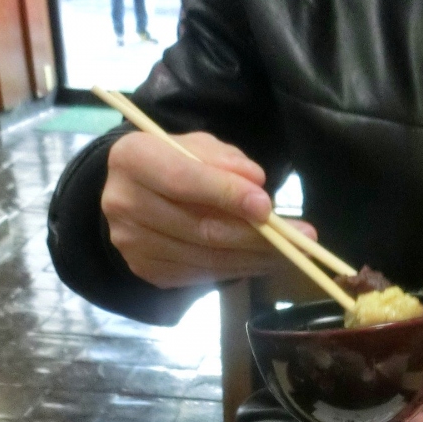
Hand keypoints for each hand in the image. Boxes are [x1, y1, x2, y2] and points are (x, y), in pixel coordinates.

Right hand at [102, 130, 315, 287]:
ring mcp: (131, 243)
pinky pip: (201, 275)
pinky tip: (263, 261)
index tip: (267, 207)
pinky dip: (238, 269)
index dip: (226, 194)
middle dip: (254, 236)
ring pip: (205, 258)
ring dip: (254, 259)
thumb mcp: (198, 146)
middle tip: (299, 239)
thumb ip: (226, 160)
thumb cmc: (174, 161)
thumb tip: (256, 182)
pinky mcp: (146, 270)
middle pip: (199, 229)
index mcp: (132, 159)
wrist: (135, 191)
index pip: (183, 181)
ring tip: (291, 253)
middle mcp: (123, 203)